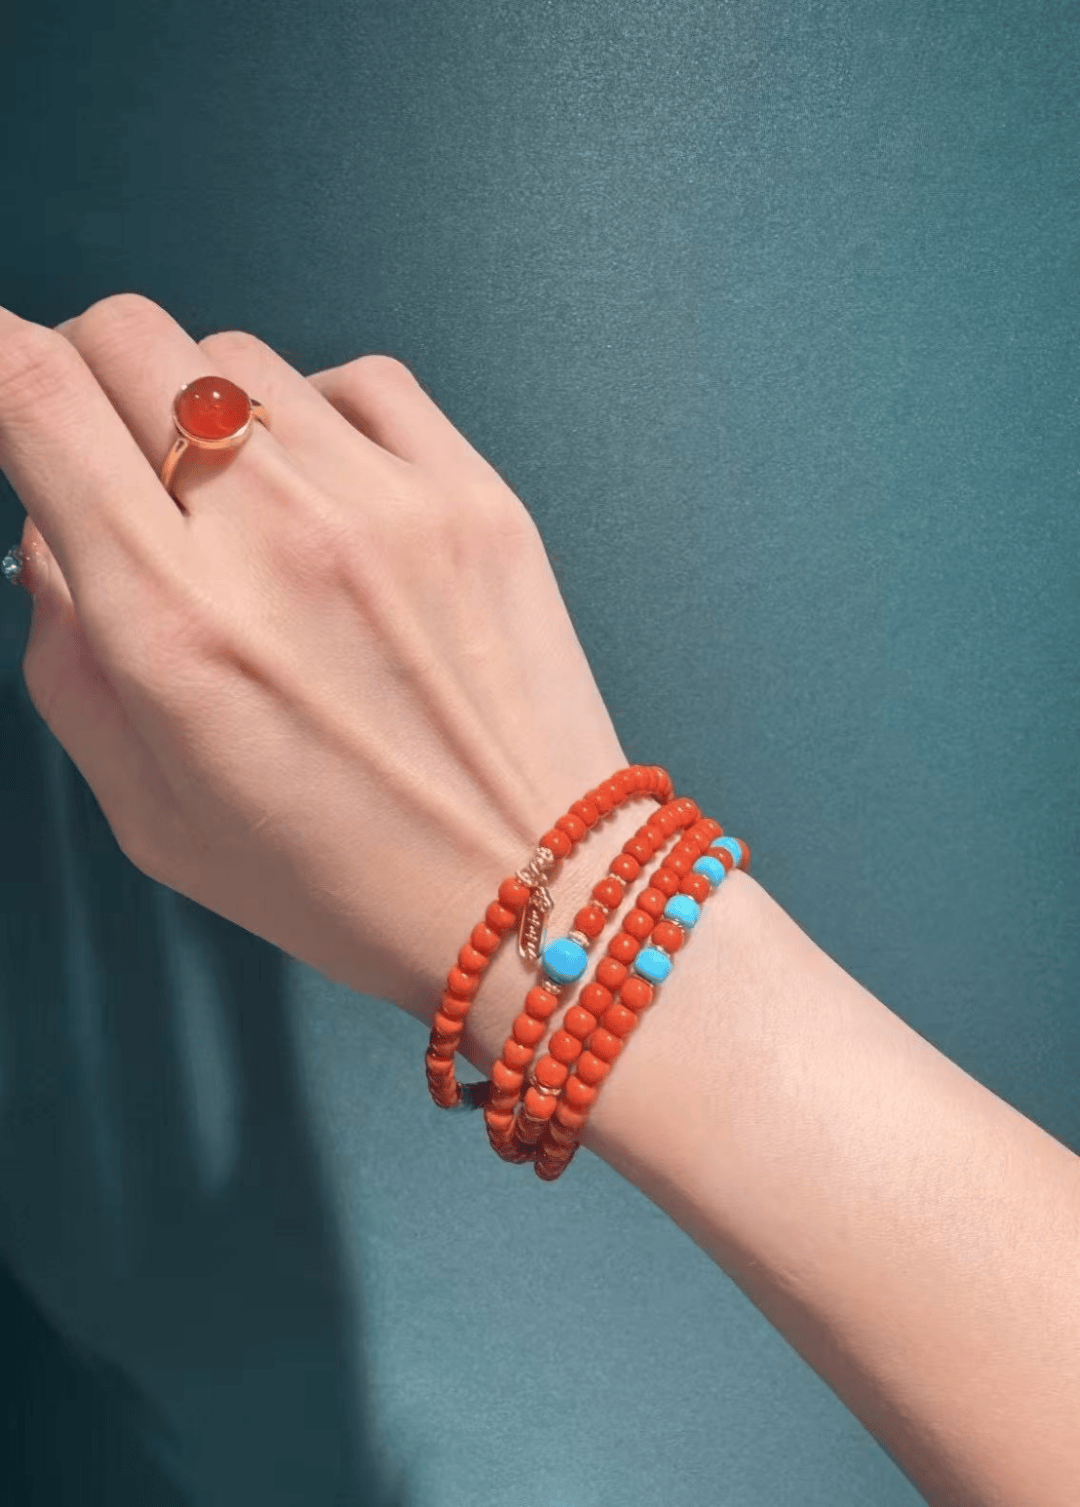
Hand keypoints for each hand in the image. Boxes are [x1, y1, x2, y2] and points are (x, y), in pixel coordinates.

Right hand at [1, 293, 629, 1024]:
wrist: (537, 891)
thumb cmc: (342, 880)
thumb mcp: (155, 817)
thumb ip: (69, 664)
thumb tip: (48, 531)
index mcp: (173, 622)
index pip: (36, 398)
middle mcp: (275, 534)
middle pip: (130, 335)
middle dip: (88, 376)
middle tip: (110, 452)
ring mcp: (387, 502)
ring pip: (240, 355)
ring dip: (208, 411)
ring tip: (242, 510)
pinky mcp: (476, 495)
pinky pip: (360, 379)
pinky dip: (317, 414)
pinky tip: (331, 493)